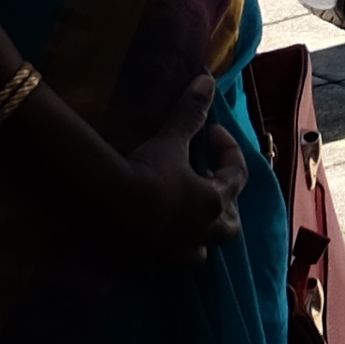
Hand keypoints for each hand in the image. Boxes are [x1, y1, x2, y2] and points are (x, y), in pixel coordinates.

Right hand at [84, 68, 247, 268]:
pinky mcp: (146, 264)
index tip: (212, 133)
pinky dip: (161, 250)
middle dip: (226, 211)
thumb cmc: (147, 171)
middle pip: (229, 228)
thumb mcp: (171, 140)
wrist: (106, 206)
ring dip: (197, 237)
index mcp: (212, 202)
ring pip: (199, 254)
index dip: (229, 151)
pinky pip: (161, 262)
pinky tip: (148, 236)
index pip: (237, 176)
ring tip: (184, 220)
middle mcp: (199, 232)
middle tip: (210, 190)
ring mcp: (173, 252)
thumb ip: (191, 112)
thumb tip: (207, 79)